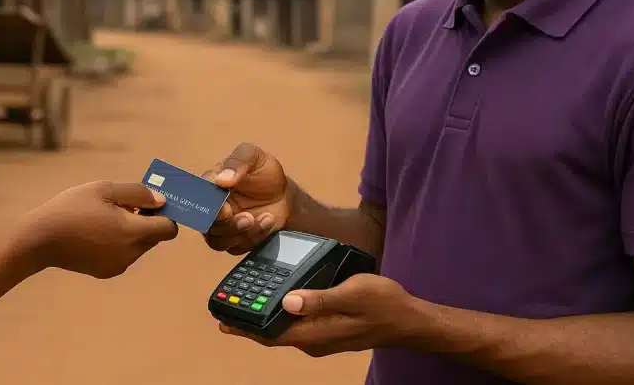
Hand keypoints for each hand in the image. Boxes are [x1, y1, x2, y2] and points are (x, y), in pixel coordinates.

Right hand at [25, 181, 178, 278]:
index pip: (169, 229)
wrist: (40, 239)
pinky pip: (124, 255)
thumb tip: (162, 202)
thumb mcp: (105, 190)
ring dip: (132, 232)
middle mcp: (130, 253)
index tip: (153, 203)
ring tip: (107, 217)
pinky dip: (119, 243)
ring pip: (139, 246)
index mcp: (132, 232)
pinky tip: (97, 232)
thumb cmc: (72, 208)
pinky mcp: (106, 272)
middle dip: (147, 221)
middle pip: (154, 237)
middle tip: (126, 205)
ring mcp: (118, 265)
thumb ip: (137, 194)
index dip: (166, 214)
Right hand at [202, 143, 295, 254]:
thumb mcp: (254, 157)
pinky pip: (236, 247)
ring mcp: (222, 225)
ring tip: (258, 219)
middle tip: (245, 217)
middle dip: (223, 224)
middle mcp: (212, 207)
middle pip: (205, 223)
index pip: (199, 195)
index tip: (224, 207)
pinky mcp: (235, 239)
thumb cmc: (265, 173)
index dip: (207, 204)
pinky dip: (254, 237)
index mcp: (211, 184)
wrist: (284, 195)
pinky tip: (267, 220)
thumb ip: (238, 162)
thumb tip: (221, 179)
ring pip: (217, 240)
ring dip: (238, 232)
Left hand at [219, 273, 419, 356]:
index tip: (224, 321)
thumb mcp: (352, 293)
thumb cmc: (384, 304)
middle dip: (250, 323)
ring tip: (248, 302)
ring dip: (267, 317)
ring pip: (287, 330)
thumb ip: (320, 298)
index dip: (246, 329)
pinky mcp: (329, 331)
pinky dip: (284, 315)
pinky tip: (279, 301)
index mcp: (317, 333)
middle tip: (228, 308)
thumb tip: (288, 302)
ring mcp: (323, 338)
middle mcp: (316, 341)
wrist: (409, 320)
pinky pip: (299, 326)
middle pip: (275, 334)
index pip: (272, 335)